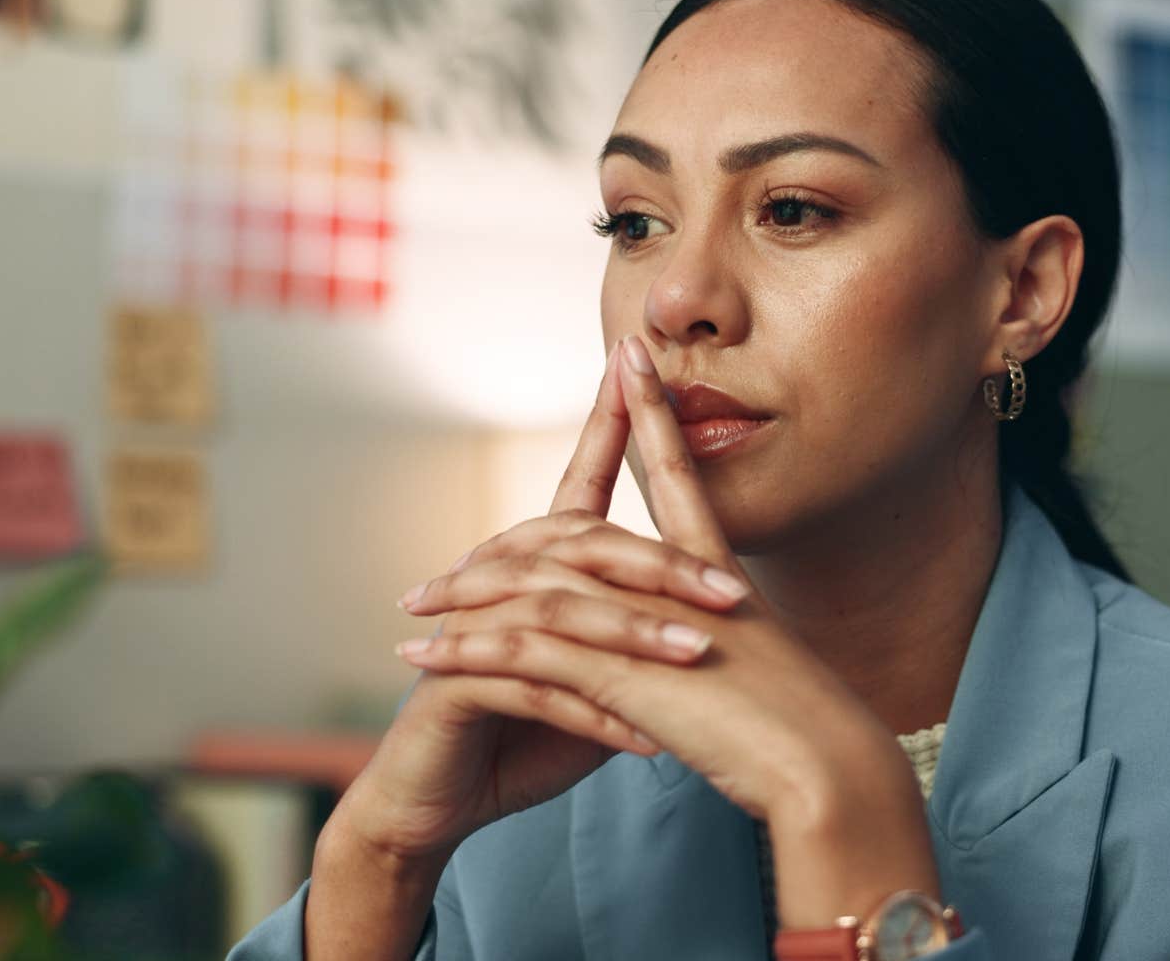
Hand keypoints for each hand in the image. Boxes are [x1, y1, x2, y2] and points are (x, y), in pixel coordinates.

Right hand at [334, 345, 744, 863]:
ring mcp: (468, 627)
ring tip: (696, 661)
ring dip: (632, 639)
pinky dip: (592, 711)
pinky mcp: (449, 681)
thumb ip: (639, 645)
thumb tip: (710, 625)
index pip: (578, 481)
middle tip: (734, 594)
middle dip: (661, 568)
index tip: (635, 363)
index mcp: (537, 570)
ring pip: (560, 613)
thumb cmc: (520, 740)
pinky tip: (644, 740)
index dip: (607, 422)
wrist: (435, 807)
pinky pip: (529, 686)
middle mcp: (498, 582)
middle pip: (584, 547)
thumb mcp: (599, 685)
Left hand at [398, 337, 939, 924]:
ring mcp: (641, 620)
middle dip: (503, 545)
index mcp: (719, 577)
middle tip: (450, 557)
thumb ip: (741, 650)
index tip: (631, 357)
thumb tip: (728, 652)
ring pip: (534, 587)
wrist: (829, 764)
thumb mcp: (772, 674)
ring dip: (467, 597)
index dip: (652, 416)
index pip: (679, 478)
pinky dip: (467, 649)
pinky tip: (422, 658)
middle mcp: (675, 584)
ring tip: (413, 607)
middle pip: (578, 531)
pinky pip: (522, 648)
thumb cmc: (815, 735)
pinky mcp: (616, 666)